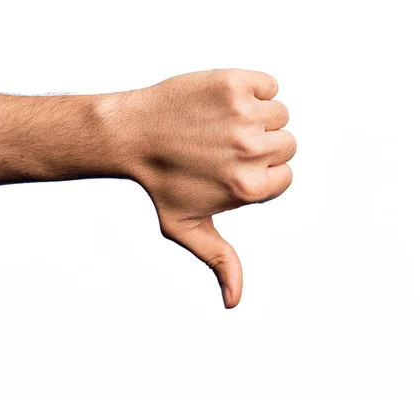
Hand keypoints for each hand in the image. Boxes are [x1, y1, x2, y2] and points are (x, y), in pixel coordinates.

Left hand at [115, 69, 295, 307]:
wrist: (131, 133)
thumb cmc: (159, 182)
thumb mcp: (186, 228)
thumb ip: (220, 261)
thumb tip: (234, 302)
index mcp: (247, 186)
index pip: (285, 176)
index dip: (260, 172)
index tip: (228, 168)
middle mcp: (249, 150)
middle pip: (288, 144)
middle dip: (261, 146)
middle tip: (222, 146)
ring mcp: (243, 114)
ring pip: (280, 113)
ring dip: (258, 118)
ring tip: (221, 125)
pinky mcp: (234, 81)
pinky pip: (269, 84)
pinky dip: (255, 89)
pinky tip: (224, 103)